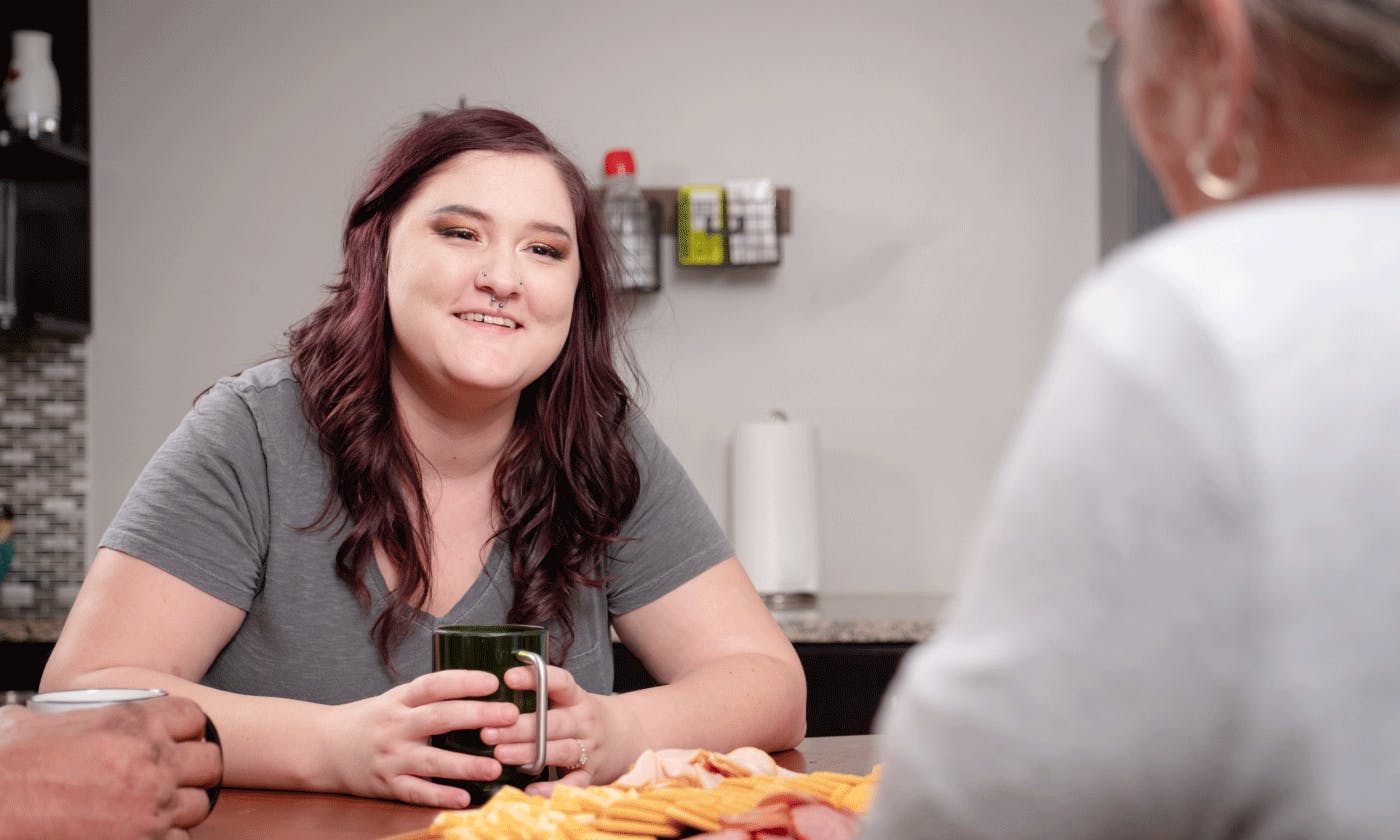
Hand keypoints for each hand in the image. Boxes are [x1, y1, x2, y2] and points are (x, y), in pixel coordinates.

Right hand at [0, 696, 221, 839]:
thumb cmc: (5, 766)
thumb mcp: (37, 722)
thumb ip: (68, 717)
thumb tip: (54, 719)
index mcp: (133, 722)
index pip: (194, 718)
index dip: (185, 731)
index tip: (176, 742)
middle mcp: (152, 761)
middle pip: (209, 763)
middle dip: (192, 771)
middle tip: (170, 778)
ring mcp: (151, 806)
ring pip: (198, 805)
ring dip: (178, 808)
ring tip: (149, 809)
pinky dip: (162, 838)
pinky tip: (137, 833)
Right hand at [317, 669, 524, 806]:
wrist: (324, 747)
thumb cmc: (371, 720)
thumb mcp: (396, 698)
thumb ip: (430, 696)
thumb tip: (480, 687)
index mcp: (400, 700)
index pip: (434, 685)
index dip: (463, 681)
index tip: (493, 681)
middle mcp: (396, 726)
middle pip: (439, 718)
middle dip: (477, 716)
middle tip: (510, 715)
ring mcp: (391, 758)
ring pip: (432, 761)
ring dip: (466, 765)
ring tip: (496, 766)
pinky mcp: (388, 785)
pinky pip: (417, 792)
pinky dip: (440, 796)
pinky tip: (464, 797)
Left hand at [481, 664, 630, 792]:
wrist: (627, 737)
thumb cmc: (584, 718)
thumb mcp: (571, 700)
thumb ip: (542, 695)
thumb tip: (495, 690)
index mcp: (578, 699)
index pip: (560, 682)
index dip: (535, 679)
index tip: (508, 678)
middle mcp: (585, 722)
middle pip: (554, 723)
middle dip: (520, 727)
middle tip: (489, 731)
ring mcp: (590, 749)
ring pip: (560, 751)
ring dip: (529, 753)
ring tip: (500, 754)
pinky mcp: (591, 775)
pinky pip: (573, 784)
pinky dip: (552, 789)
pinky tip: (530, 790)